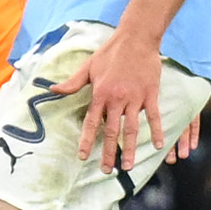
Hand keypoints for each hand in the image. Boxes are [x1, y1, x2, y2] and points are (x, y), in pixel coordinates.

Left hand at [54, 29, 168, 172]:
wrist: (136, 38)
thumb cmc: (110, 52)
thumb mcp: (88, 67)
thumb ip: (72, 83)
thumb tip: (52, 89)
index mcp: (99, 94)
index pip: (91, 123)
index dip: (87, 140)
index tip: (83, 156)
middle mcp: (116, 99)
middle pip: (112, 131)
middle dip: (108, 153)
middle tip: (107, 170)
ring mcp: (135, 98)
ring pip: (131, 129)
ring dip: (130, 149)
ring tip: (128, 166)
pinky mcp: (150, 94)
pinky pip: (153, 116)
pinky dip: (157, 131)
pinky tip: (158, 146)